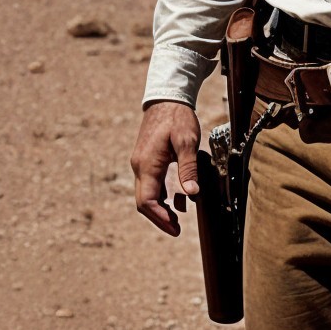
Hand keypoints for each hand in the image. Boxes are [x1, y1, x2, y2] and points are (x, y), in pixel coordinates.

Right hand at [130, 100, 201, 235]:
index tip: (176, 230)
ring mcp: (141, 163)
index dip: (160, 218)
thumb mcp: (187, 141)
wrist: (166, 98)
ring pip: (145, 194)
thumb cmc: (178, 117)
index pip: (147, 201)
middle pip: (143, 201)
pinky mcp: (146, 160)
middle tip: (177, 231)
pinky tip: (176, 201)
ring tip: (178, 220)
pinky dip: (160, 197)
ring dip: (160, 209)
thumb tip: (191, 194)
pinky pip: (150, 185)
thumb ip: (188, 168)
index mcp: (147, 164)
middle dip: (159, 218)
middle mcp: (139, 166)